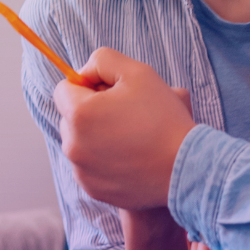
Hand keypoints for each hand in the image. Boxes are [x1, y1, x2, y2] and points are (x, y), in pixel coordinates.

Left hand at [54, 48, 196, 210]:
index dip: (88, 86)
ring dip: (96, 137)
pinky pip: (88, 167)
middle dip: (90, 112)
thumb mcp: (137, 72)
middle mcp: (73, 144)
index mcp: (79, 113)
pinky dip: (103, 161)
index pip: (64, 89)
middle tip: (126, 116)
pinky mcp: (92, 189)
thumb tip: (84, 74)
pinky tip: (130, 158)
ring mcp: (81, 170)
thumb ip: (102, 60)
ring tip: (131, 138)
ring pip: (79, 143)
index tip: (112, 94)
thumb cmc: (163, 118)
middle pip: (69, 117)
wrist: (185, 167)